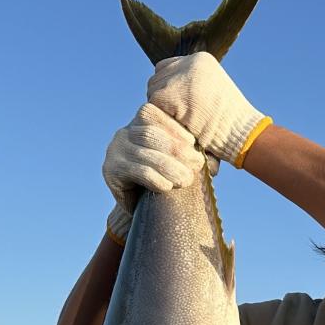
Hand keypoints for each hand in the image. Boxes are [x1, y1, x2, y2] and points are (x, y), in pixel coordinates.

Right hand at [101, 103, 212, 243]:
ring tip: (186, 180)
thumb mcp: (182, 161)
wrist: (143, 209)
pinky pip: (135, 171)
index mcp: (141, 122)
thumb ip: (194, 153)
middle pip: (150, 134)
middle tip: (196, 165)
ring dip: (169, 167)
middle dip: (176, 150)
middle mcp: (124, 133)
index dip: (176, 129)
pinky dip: (154, 179)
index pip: (156, 116)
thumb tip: (214, 160)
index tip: (194, 145)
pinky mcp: (110, 171)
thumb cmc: (168, 178)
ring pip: (144, 153)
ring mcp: (115, 151)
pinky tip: (167, 187)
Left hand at [146, 52, 268, 165]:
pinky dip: (162, 117)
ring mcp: (179, 77)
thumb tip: (167, 88)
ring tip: (181, 120)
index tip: (178, 103)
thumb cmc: (230, 120)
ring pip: (153, 91)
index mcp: (201, 59)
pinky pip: (153, 105)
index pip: (167, 66)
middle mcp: (189, 63)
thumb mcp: (214, 90)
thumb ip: (193, 83)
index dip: (168, 85)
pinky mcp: (170, 95)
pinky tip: (179, 125)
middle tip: (177, 115)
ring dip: (161, 108)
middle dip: (163, 97)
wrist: (240, 132)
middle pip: (157, 77)